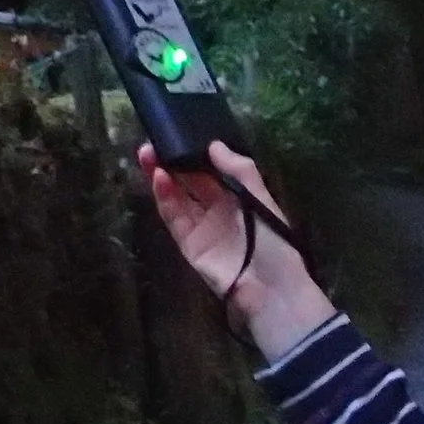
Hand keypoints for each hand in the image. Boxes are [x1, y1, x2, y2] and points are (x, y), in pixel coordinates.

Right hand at [138, 141, 337, 361]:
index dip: (192, 153)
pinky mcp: (188, 244)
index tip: (176, 134)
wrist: (272, 289)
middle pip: (188, 181)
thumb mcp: (262, 200)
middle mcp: (217, 209)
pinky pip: (174, 218)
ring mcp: (201, 227)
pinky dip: (164, 198)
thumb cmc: (275, 242)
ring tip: (148, 155)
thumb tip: (213, 145)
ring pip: (176, 196)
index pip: (209, 170)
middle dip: (171, 161)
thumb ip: (240, 170)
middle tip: (153, 142)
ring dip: (161, 175)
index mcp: (238, 197)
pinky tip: (158, 178)